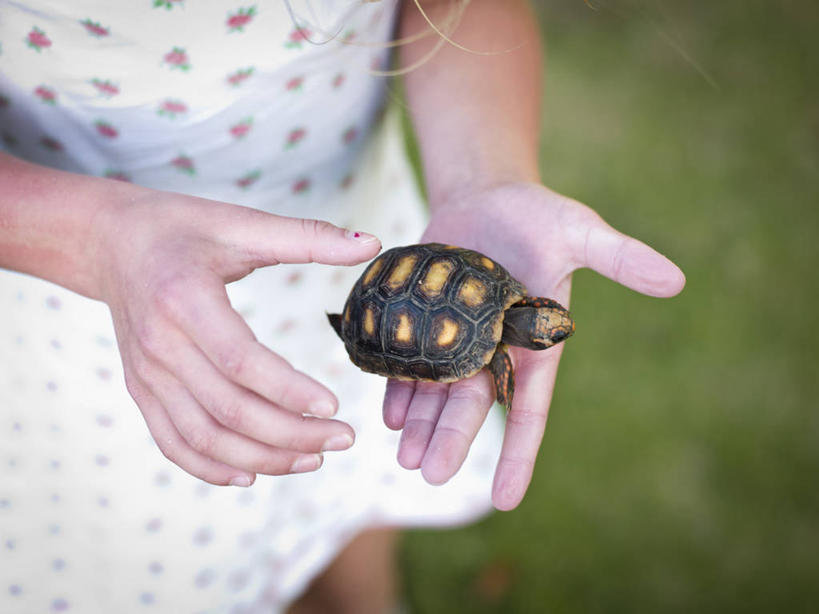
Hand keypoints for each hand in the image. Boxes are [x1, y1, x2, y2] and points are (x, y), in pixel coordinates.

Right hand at [94, 189, 380, 485]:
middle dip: (291, 434)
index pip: (241, 361)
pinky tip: (253, 474)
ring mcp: (146, 374)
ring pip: (204, 437)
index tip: (335, 405)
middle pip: (228, 409)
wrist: (110, 242)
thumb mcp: (241, 222)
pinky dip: (212, 467)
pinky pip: (173, 442)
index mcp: (185, 299)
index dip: (289, 389)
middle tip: (343, 438)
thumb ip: (307, 236)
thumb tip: (372, 243)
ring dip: (261, 457)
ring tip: (313, 459)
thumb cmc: (181, 228)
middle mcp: (160, 344)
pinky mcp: (140, 390)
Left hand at [382, 182, 684, 509]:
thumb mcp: (580, 232)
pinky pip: (408, 361)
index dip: (518, 453)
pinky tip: (389, 412)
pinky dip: (399, 387)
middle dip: (453, 440)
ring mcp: (454, 337)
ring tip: (404, 459)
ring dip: (421, 424)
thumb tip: (677, 280)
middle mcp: (492, 349)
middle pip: (471, 405)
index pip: (528, 409)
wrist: (485, 195)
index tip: (505, 500)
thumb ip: (620, 257)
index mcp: (533, 344)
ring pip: (436, 391)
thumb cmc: (538, 215)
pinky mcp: (423, 319)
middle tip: (431, 476)